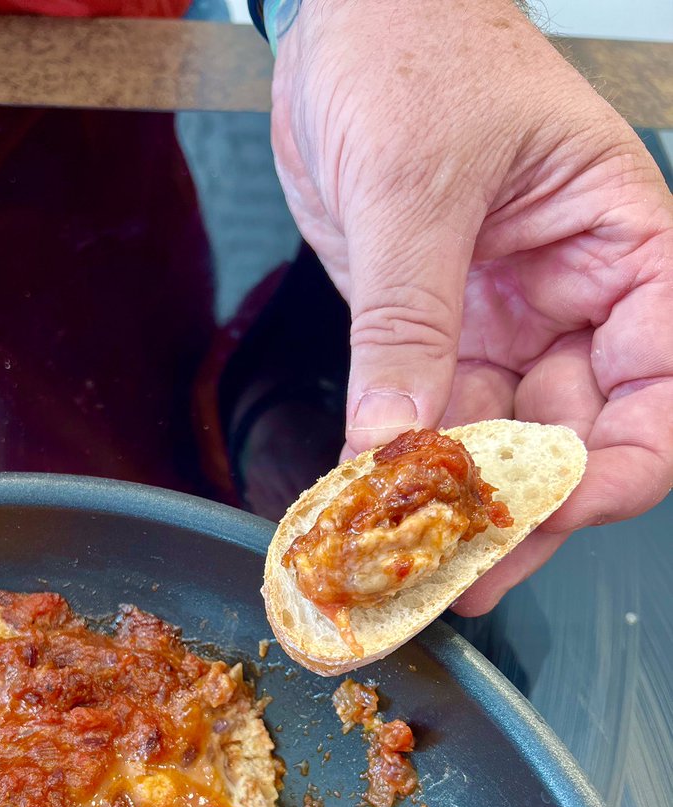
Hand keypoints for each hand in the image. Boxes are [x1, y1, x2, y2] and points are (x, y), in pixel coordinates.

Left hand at [271, 0, 672, 613]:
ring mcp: (505, 321)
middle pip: (575, 436)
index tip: (547, 513)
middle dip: (523, 511)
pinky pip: (432, 416)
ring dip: (458, 507)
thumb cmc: (413, 47)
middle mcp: (574, 298)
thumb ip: (406, 319)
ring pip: (499, 441)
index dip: (613, 466)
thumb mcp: (413, 186)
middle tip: (464, 573)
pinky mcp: (438, 333)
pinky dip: (406, 467)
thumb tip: (395, 438)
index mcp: (623, 248)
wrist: (343, 17)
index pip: (657, 388)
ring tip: (413, 566)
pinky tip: (377, 507)